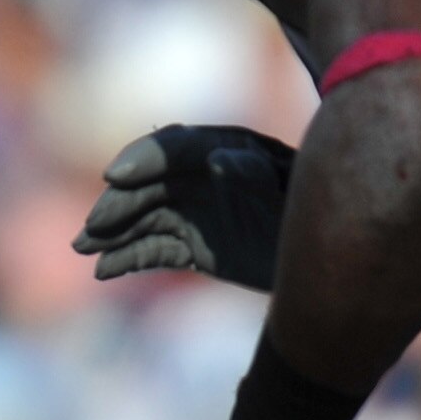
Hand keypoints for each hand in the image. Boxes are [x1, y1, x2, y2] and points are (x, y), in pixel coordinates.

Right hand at [78, 125, 295, 289]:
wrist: (337, 259)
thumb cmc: (314, 214)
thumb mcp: (288, 192)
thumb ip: (251, 173)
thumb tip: (214, 158)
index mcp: (226, 148)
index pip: (172, 148)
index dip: (141, 159)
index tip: (114, 176)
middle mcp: (204, 178)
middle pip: (149, 187)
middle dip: (117, 205)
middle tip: (90, 229)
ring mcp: (198, 213)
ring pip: (144, 220)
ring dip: (112, 233)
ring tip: (83, 249)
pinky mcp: (196, 248)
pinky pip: (155, 250)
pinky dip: (129, 259)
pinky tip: (104, 271)